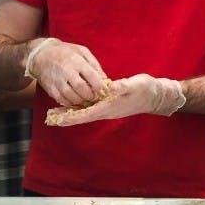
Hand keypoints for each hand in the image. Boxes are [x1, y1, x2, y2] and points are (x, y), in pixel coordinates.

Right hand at [26, 38, 109, 106]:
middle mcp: (66, 71)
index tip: (103, 90)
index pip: (91, 76)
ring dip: (81, 101)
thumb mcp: (82, 51)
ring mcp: (57, 80)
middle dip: (90, 95)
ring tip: (85, 99)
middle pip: (81, 88)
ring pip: (71, 96)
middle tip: (94, 96)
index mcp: (76, 61)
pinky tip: (75, 100)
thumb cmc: (65, 52)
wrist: (41, 54)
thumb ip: (94, 64)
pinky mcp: (50, 88)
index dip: (99, 86)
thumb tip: (104, 79)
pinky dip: (70, 103)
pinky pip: (62, 100)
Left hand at [45, 73, 185, 125]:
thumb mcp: (135, 85)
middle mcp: (105, 110)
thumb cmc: (145, 89)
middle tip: (49, 117)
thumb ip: (123, 86)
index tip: (58, 119)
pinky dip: (78, 107)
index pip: (86, 114)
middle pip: (81, 115)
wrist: (155, 95)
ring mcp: (106, 108)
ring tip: (53, 112)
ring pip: (84, 112)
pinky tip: (70, 104)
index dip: (71, 116)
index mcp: (108, 107)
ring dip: (69, 112)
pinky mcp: (107, 103)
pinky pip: (89, 107)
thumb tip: (111, 87)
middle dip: (66, 116)